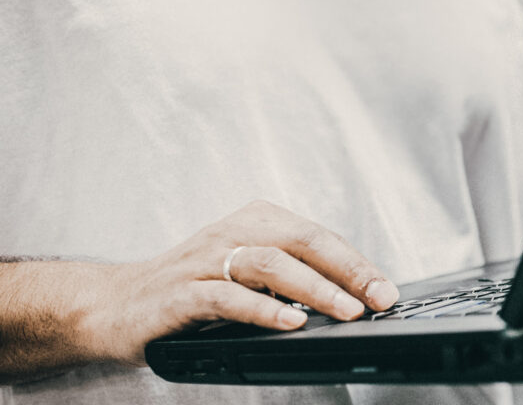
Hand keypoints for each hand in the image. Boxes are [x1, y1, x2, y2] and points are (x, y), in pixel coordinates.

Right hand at [81, 200, 398, 365]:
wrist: (115, 303)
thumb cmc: (192, 287)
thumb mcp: (247, 271)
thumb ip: (291, 276)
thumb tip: (353, 296)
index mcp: (256, 220)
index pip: (319, 236)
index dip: (357, 263)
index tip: (386, 290)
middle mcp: (234, 231)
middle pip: (302, 241)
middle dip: (347, 270)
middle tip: (377, 299)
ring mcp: (205, 259)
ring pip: (270, 264)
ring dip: (313, 289)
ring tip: (344, 312)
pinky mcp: (181, 292)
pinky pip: (228, 297)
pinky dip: (262, 309)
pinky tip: (290, 323)